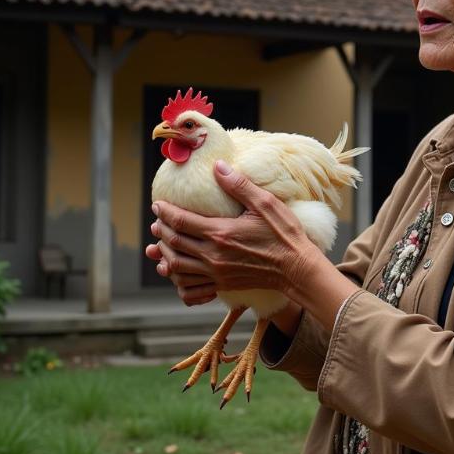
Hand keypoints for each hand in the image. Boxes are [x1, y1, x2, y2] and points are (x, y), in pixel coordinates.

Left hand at [146, 160, 319, 304]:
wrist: (296, 268)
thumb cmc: (284, 234)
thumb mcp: (265, 204)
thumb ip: (239, 186)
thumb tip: (218, 166)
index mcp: (221, 233)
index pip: (181, 221)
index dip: (165, 212)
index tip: (158, 204)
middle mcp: (214, 255)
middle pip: (174, 243)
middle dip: (160, 231)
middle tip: (157, 221)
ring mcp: (216, 273)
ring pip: (176, 265)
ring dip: (164, 253)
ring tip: (159, 244)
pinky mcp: (222, 284)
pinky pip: (189, 286)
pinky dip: (176, 279)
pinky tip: (175, 271)